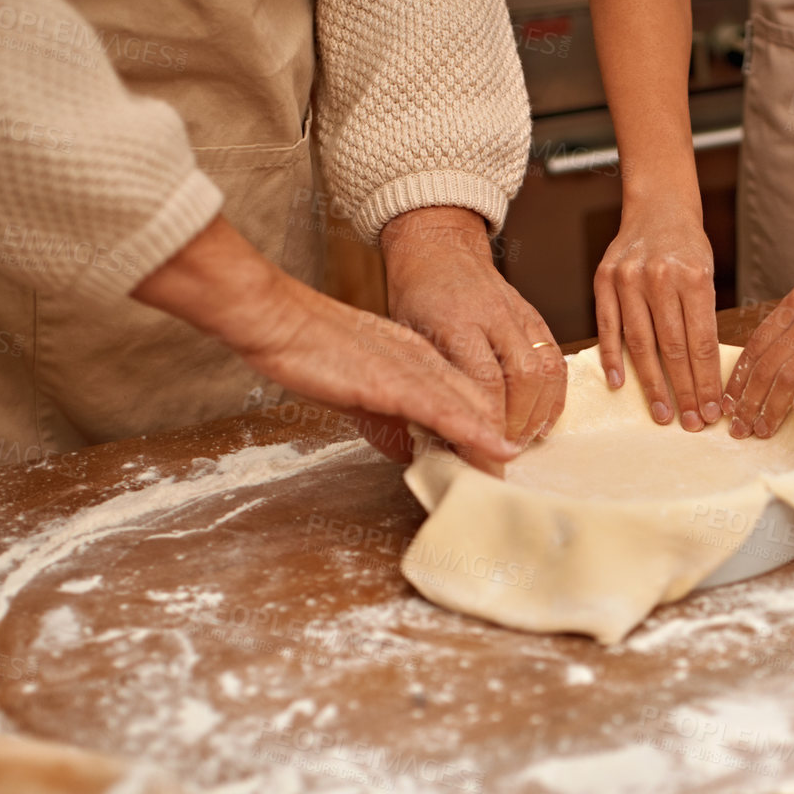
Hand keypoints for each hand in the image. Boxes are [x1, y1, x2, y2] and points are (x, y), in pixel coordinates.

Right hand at [132, 216, 516, 469]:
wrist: (274, 318)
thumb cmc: (306, 347)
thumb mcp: (357, 386)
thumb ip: (387, 414)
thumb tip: (408, 449)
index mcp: (419, 357)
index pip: (469, 395)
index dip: (492, 426)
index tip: (508, 455)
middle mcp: (425, 361)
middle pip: (480, 402)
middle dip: (501, 440)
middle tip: (519, 474)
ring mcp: (412, 369)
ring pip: (471, 407)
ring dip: (494, 444)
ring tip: (514, 475)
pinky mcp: (393, 380)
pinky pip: (444, 409)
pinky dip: (473, 432)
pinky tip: (496, 450)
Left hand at [382, 206, 565, 447]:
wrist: (441, 249)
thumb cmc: (417, 298)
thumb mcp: (407, 336)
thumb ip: (428, 379)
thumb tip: (445, 435)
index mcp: (454, 318)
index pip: (484, 380)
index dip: (488, 423)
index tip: (482, 453)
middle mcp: (493, 314)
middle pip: (524, 376)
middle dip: (519, 421)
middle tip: (506, 449)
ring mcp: (519, 313)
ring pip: (547, 367)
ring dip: (541, 411)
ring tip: (527, 438)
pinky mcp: (535, 317)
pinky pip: (556, 359)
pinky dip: (554, 394)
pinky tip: (543, 418)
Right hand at [593, 205, 721, 430]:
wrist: (657, 207)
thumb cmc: (688, 248)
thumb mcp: (706, 275)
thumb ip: (702, 318)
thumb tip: (705, 376)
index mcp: (693, 278)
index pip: (701, 342)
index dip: (707, 381)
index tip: (713, 410)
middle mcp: (659, 278)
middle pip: (673, 348)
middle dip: (684, 391)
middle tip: (691, 423)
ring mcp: (628, 279)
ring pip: (641, 343)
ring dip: (652, 384)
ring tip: (662, 413)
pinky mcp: (603, 280)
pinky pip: (608, 327)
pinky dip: (613, 358)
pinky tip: (620, 384)